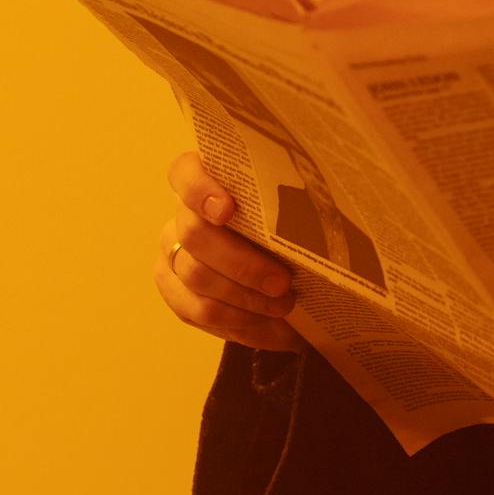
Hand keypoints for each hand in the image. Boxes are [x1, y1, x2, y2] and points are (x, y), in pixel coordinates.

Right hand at [155, 150, 302, 352]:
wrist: (288, 276)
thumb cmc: (296, 234)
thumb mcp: (301, 216)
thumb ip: (296, 208)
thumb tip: (319, 222)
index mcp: (211, 179)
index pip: (185, 172)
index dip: (200, 189)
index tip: (228, 210)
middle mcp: (185, 213)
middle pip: (195, 233)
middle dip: (242, 263)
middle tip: (282, 283)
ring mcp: (174, 251)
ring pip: (195, 275)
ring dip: (244, 297)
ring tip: (283, 306)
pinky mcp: (173, 289)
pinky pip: (195, 309)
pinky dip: (235, 320)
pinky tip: (265, 322)